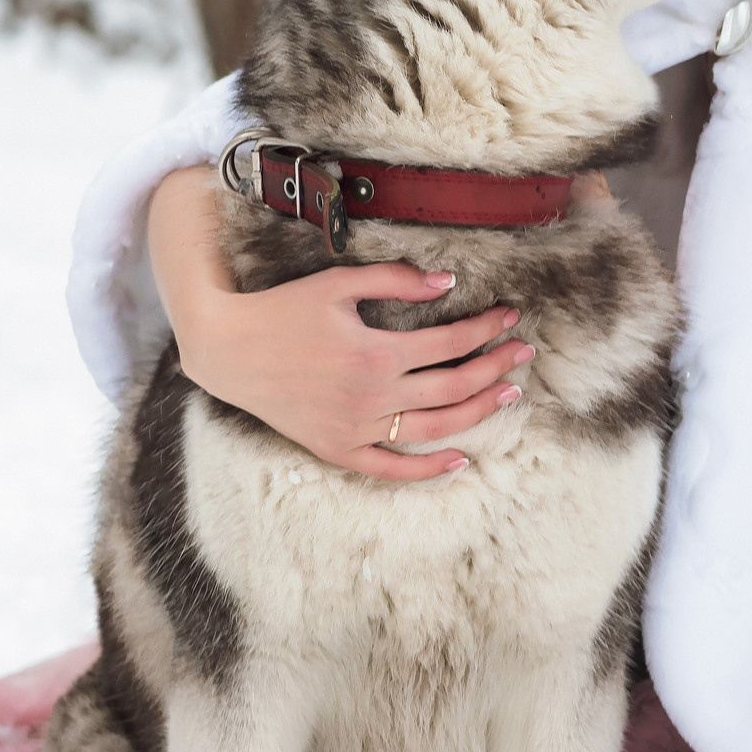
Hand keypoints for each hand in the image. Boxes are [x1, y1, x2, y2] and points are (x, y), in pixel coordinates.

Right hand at [146, 167, 533, 480]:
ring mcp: (355, 427)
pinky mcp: (337, 449)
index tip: (510, 317)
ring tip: (510, 393)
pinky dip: (426, 470)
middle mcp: (371, 395)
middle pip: (454, 386)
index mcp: (375, 352)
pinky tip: (459, 460)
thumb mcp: (338, 283)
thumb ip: (395, 280)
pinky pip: (389, 469)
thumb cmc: (283, 310)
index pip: (450, 342)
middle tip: (524, 352)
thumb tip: (448, 282)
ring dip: (479, 411)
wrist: (227, 350)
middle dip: (496, 367)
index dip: (486, 329)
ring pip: (434, 427)